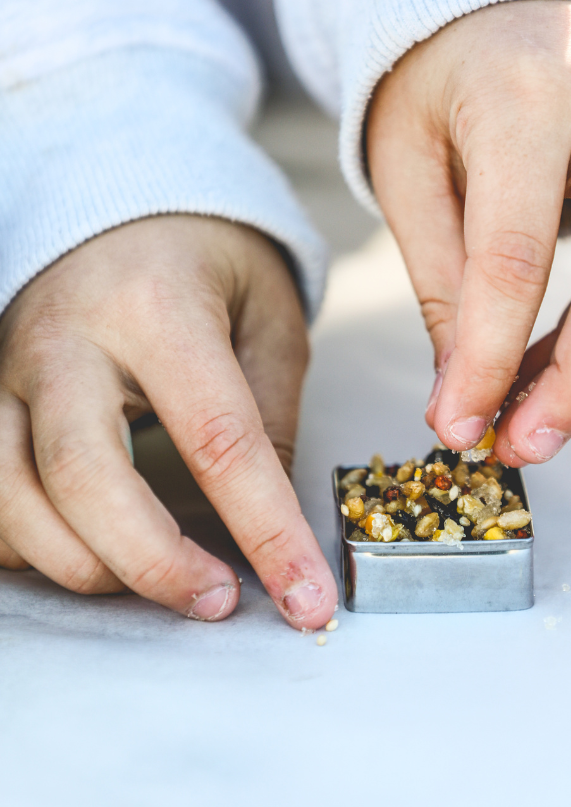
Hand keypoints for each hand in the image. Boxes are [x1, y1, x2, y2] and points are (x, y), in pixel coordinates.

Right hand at [0, 216, 336, 628]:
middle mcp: (63, 338)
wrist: (112, 203)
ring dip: (85, 566)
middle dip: (153, 564)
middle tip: (217, 603)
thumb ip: (270, 417)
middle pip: (82, 478)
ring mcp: (5, 370)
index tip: (305, 599)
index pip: (217, 440)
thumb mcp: (267, 316)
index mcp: (156, 308)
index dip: (266, 532)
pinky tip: (90, 551)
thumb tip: (268, 526)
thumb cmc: (202, 259)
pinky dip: (31, 546)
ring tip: (161, 582)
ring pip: (10, 498)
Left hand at [367, 0, 570, 464]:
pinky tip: (556, 367)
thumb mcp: (409, 162)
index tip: (458, 426)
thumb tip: (463, 392)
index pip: (513, 254)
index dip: (489, 358)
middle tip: (524, 448)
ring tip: (530, 422)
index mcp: (527, 90)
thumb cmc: (443, 72)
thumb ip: (439, 277)